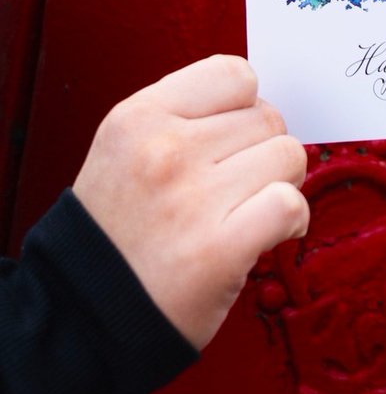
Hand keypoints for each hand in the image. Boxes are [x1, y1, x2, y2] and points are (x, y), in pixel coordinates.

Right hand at [73, 55, 308, 349]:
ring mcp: (192, 198)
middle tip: (236, 186)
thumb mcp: (127, 151)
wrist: (83, 320)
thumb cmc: (120, 231)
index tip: (229, 139)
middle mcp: (164, 150)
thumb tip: (261, 103)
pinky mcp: (219, 248)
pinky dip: (293, 220)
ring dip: (280, 183)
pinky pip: (291, 204)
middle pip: (267, 118)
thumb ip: (188, 116)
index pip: (234, 74)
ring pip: (288, 155)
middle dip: (261, 150)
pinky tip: (272, 233)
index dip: (244, 106)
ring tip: (247, 209)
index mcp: (138, 118)